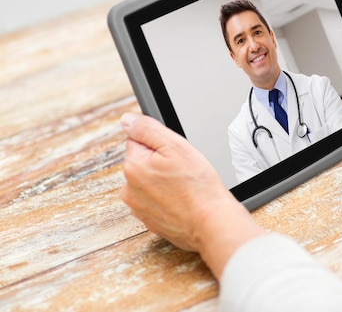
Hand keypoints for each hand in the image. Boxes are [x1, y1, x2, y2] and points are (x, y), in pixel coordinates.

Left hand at [120, 113, 264, 278]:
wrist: (211, 223)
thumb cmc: (198, 187)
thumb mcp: (176, 146)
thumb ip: (147, 129)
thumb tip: (128, 120)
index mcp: (133, 167)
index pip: (139, 141)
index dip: (161, 144)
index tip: (175, 155)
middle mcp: (129, 189)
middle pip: (143, 162)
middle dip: (161, 163)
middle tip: (183, 171)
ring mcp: (138, 208)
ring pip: (150, 182)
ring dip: (164, 181)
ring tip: (184, 187)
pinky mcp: (149, 221)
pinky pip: (156, 201)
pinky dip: (168, 199)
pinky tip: (183, 200)